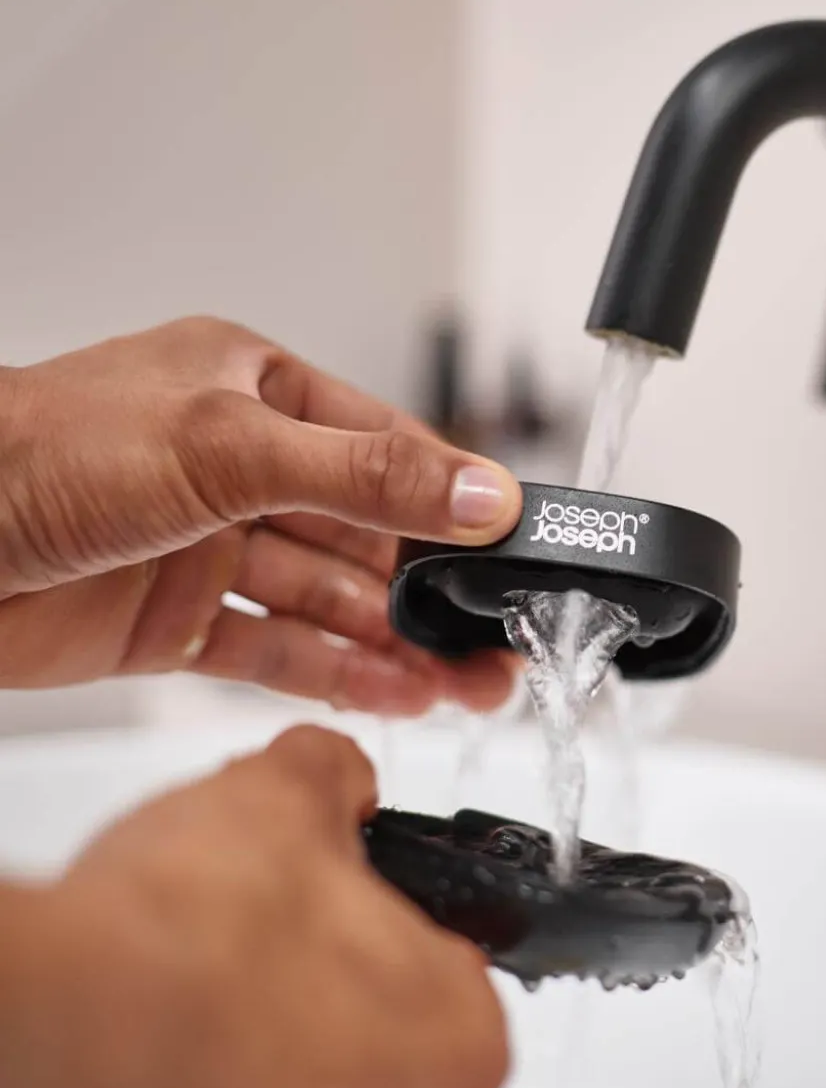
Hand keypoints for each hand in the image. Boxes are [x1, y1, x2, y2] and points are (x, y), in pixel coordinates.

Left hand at [0, 316, 522, 713]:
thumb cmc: (40, 452)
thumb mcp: (229, 445)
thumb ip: (365, 475)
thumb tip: (480, 492)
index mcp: (255, 392)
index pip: (385, 448)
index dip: (454, 500)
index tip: (515, 547)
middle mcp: (239, 468)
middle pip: (366, 536)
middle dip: (435, 593)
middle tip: (499, 644)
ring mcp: (209, 547)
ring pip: (329, 601)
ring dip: (398, 643)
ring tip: (465, 686)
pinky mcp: (176, 622)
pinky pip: (276, 649)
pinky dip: (335, 674)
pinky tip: (393, 696)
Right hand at [0, 726, 508, 1087]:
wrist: (60, 1022)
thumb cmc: (196, 931)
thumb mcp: (289, 792)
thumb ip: (342, 776)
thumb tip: (343, 780)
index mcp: (461, 1040)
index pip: (463, 966)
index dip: (401, 913)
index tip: (355, 893)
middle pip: (386, 1023)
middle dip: (332, 968)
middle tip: (273, 922)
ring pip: (311, 1075)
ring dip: (270, 1021)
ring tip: (208, 966)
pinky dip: (214, 1069)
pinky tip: (173, 1017)